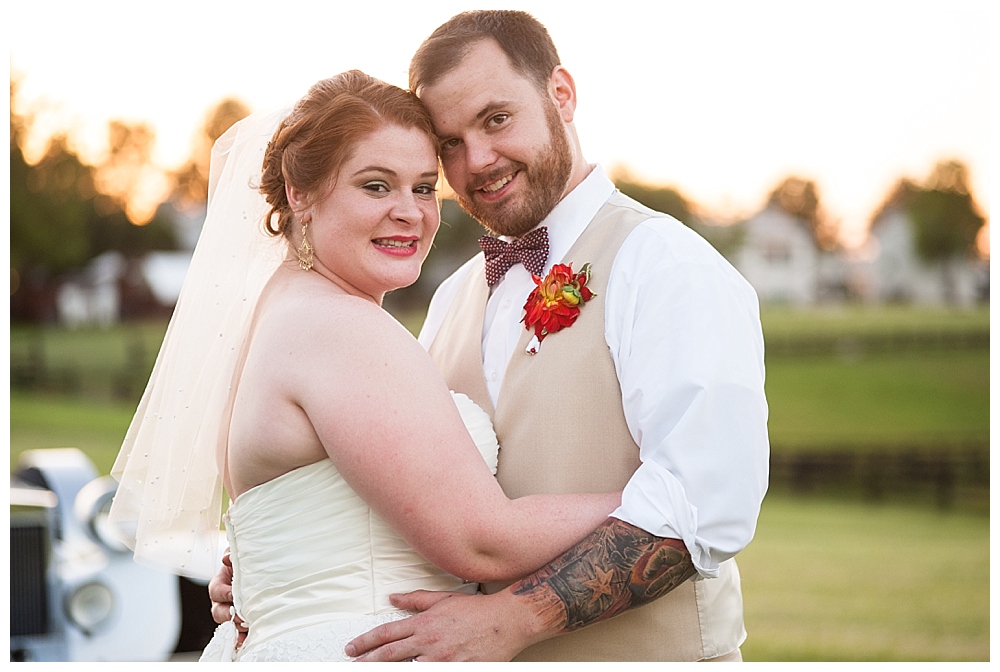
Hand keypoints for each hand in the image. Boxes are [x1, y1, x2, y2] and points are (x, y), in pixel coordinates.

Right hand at [208, 552, 247, 643]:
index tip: (234, 594)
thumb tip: (227, 558)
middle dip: (229, 615)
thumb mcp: (240, 554)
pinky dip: (241, 637)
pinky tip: (247, 639)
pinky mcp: (242, 621)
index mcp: (220, 583)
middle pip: (218, 612)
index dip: (224, 594)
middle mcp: (223, 600)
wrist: (262, 567)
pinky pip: (238, 633)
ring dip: (236, 626)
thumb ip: (232, 554)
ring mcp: (232, 612)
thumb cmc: (248, 560)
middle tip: (242, 614)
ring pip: (228, 624)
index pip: (215, 591)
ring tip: (248, 624)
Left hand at [345, 589, 534, 661]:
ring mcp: (442, 659)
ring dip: (390, 670)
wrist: (507, 621)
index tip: (352, 648)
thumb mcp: (443, 599)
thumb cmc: (477, 610)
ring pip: (407, 668)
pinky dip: (418, 671)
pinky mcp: (456, 670)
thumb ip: (416, 599)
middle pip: (390, 654)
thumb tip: (393, 597)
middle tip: (353, 665)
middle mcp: (430, 642)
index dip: (365, 642)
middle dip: (368, 661)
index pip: (387, 633)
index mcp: (425, 623)